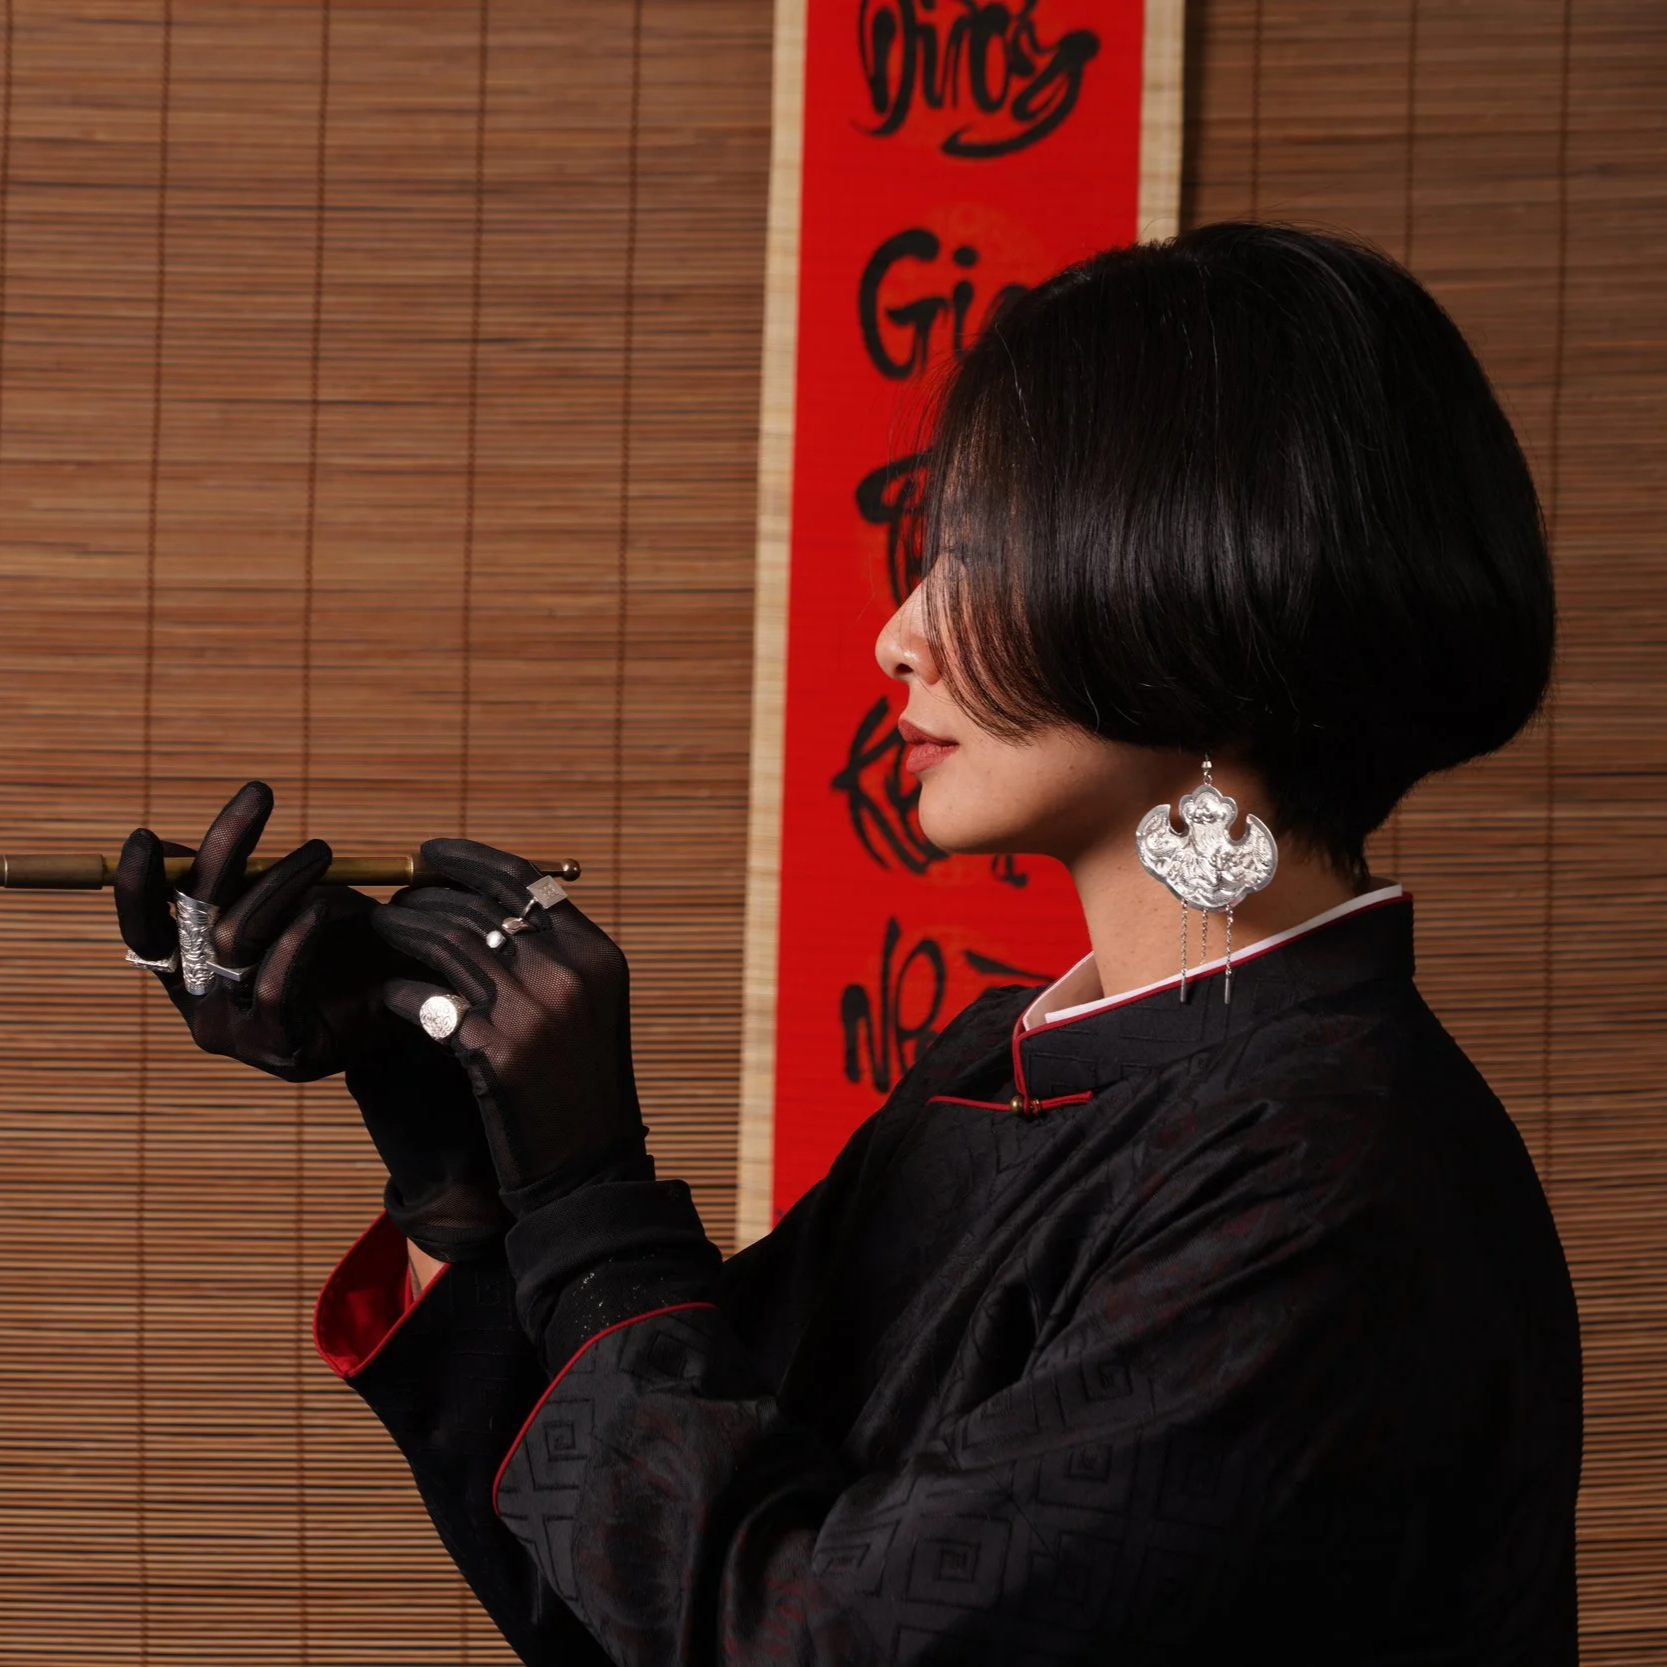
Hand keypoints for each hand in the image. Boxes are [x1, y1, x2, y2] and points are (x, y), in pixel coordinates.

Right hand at [117, 780, 399, 1079]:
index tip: (145, 837)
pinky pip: (275, 989)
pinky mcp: (278, 1048)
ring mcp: (235, 1028)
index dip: (137, 886)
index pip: (146, 925)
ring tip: (322, 851)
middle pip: (194, 918)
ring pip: (238, 939)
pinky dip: (296, 942)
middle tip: (261, 793)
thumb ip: (232, 885)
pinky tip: (323, 911)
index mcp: (189, 966)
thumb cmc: (340, 945)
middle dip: (224, 849)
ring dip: (281, 882)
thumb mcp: (283, 904)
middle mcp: (200, 999)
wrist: (404, 1004)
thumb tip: (169, 849)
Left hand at [372, 838, 642, 1199]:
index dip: (468, 859)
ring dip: (400, 929)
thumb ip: (550, 953)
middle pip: (478, 906)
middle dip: (424, 895)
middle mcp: (568, 972)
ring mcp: (532, 1011)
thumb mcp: (587, 1006)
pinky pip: (426, 1002)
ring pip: (445, 943)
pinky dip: (399, 992)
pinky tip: (387, 995)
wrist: (589, 1166)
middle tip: (391, 900)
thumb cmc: (579, 1083)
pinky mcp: (495, 1052)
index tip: (428, 853)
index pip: (522, 879)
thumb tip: (479, 902)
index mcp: (595, 952)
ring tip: (376, 930)